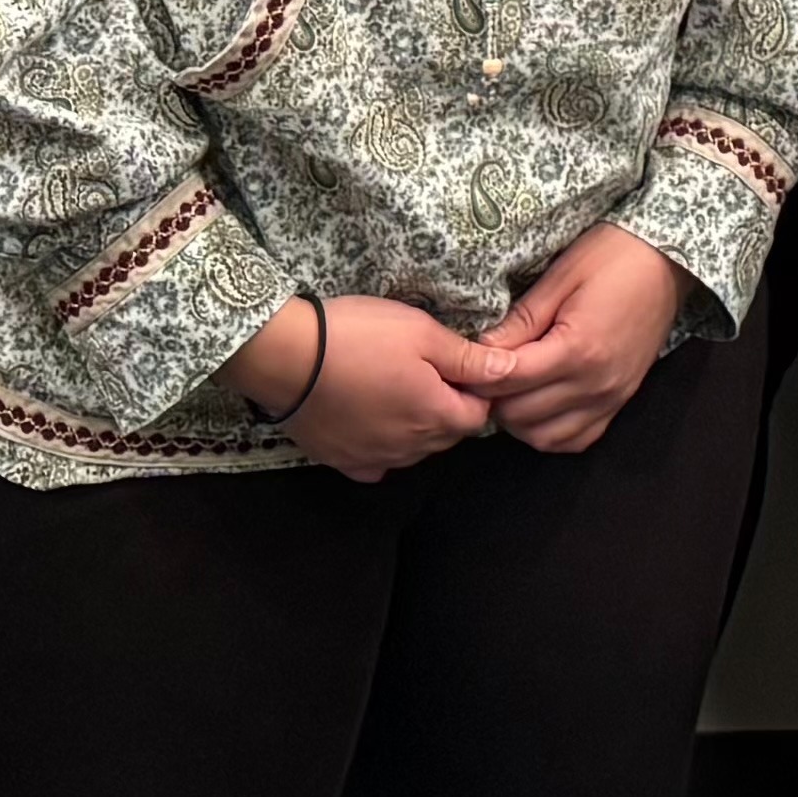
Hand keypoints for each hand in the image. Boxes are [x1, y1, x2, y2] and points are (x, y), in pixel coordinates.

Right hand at [248, 293, 499, 484]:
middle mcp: (410, 448)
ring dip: (416, 426)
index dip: (475, 389)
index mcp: (435, 416)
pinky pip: (375, 463)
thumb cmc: (360, 336)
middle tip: (427, 370)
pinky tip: (372, 421)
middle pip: (447, 434)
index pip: (477, 415)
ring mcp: (374, 458)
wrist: (287, 356)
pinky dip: (381, 446)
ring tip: (397, 387)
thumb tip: (510, 373)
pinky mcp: (341, 461)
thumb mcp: (422, 333)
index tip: (458, 364)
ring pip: (413, 449)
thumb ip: (468, 359)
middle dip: (448, 408)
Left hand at [471, 225, 695, 454]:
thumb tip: (480, 349)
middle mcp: (596, 384)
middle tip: (483, 372)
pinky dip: (550, 431)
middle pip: (521, 415)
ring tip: (510, 387)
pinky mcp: (620, 402)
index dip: (479, 374)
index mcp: (579, 349)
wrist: (668, 261)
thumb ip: (520, 321)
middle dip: (494, 397)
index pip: (510, 380)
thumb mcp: (560, 278)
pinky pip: (577, 439)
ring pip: (545, 437)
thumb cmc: (613, 256)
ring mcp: (611, 398)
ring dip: (519, 420)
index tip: (465, 360)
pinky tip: (540, 405)